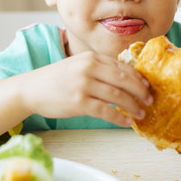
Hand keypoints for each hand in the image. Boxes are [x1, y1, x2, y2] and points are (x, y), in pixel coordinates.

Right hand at [20, 51, 152, 126]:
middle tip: (149, 100)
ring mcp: (84, 85)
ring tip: (141, 113)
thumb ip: (99, 69)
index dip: (138, 78)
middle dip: (140, 92)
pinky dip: (119, 118)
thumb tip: (126, 80)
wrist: (31, 89)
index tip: (147, 86)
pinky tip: (126, 122)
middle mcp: (89, 68)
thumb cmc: (56, 79)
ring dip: (133, 106)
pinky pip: (106, 111)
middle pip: (124, 80)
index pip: (122, 66)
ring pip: (118, 96)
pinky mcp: (79, 102)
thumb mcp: (78, 65)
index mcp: (92, 57)